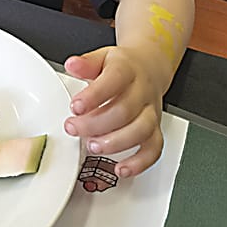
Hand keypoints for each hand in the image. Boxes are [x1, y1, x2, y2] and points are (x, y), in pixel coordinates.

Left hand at [63, 46, 164, 177]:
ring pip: (141, 131)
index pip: (114, 80)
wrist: (149, 68)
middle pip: (124, 110)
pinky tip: (120, 168)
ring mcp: (150, 112)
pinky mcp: (155, 130)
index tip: (75, 106)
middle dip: (95, 124)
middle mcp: (142, 92)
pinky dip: (139, 163)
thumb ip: (86, 64)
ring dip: (115, 143)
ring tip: (93, 146)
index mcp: (127, 70)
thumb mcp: (102, 59)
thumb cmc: (122, 68)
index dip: (94, 96)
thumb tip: (72, 65)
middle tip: (73, 128)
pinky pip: (153, 149)